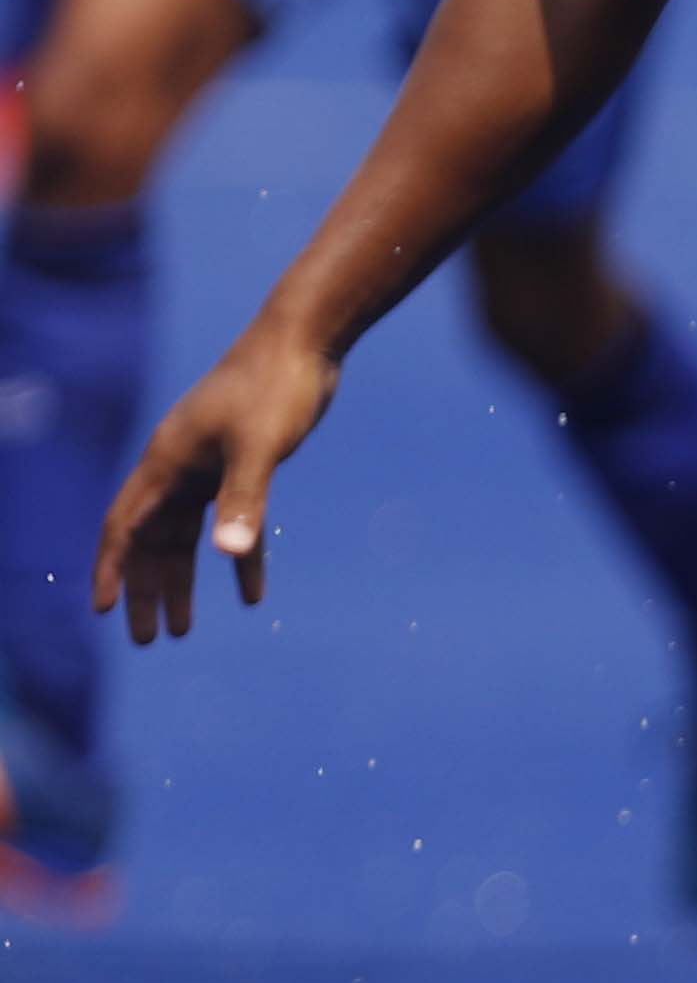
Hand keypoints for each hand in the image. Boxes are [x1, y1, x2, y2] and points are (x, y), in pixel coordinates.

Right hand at [96, 325, 341, 639]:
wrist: (303, 342)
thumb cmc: (275, 387)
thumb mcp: (259, 447)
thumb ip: (245, 500)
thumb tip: (227, 554)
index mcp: (167, 464)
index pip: (125, 526)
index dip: (114, 569)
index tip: (105, 611)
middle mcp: (178, 468)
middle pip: (151, 542)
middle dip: (147, 591)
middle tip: (146, 640)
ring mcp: (208, 467)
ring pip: (186, 537)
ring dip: (183, 582)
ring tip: (181, 630)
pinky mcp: (241, 464)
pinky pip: (233, 521)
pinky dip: (241, 557)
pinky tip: (251, 595)